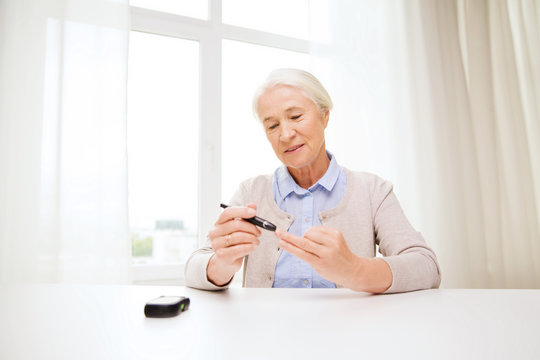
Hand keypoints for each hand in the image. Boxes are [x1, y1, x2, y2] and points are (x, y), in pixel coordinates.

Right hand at [206, 204, 260, 285]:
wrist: (225, 262)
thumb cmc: (233, 243)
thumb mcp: (239, 229)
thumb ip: (245, 217)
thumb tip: (252, 205)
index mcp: (218, 223)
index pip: (228, 212)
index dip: (242, 211)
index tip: (254, 212)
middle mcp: (214, 232)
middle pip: (235, 225)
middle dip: (251, 228)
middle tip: (259, 232)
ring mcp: (216, 244)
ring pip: (238, 236)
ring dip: (252, 238)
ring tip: (256, 241)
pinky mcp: (222, 255)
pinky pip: (239, 248)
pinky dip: (249, 247)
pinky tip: (252, 247)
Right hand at [275, 226, 391, 292]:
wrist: (352, 269)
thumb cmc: (333, 270)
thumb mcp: (318, 268)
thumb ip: (307, 255)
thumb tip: (294, 242)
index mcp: (321, 262)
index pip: (302, 252)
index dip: (289, 246)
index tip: (280, 240)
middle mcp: (328, 250)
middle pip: (304, 241)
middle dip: (289, 236)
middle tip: (279, 232)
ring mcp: (334, 240)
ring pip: (310, 232)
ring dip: (306, 236)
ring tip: (313, 244)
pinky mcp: (337, 233)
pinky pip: (318, 228)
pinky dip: (315, 233)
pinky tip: (319, 239)